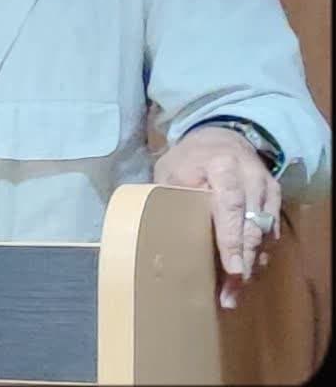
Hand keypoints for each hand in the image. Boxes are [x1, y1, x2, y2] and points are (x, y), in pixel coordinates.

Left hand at [153, 126, 280, 308]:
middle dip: (243, 264)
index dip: (232, 240)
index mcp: (223, 165)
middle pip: (252, 226)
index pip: (231, 205)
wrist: (221, 138)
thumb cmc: (190, 160)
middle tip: (229, 296)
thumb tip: (157, 231)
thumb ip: (171, 197)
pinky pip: (270, 234)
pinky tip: (243, 277)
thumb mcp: (172, 171)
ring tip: (232, 294)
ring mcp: (267, 189)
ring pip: (264, 234)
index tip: (233, 270)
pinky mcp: (275, 200)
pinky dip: (258, 257)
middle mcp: (252, 177)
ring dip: (250, 267)